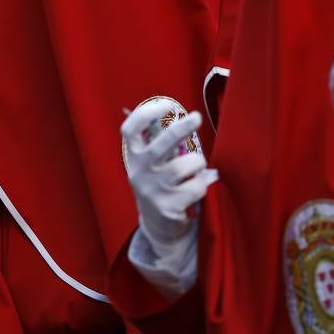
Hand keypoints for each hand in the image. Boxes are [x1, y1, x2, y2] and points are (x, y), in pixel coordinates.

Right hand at [121, 97, 217, 254]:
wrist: (160, 228)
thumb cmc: (163, 185)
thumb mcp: (155, 164)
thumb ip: (164, 144)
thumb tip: (187, 116)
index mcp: (134, 157)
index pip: (130, 130)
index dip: (146, 114)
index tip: (166, 105)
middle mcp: (139, 173)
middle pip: (161, 144)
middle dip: (181, 128)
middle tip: (197, 116)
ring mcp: (152, 191)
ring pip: (186, 165)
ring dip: (198, 164)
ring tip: (196, 170)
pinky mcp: (167, 208)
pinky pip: (197, 186)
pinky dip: (203, 184)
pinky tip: (196, 190)